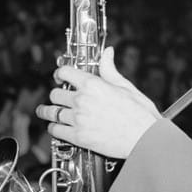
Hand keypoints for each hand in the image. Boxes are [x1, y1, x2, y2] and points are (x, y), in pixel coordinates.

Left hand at [37, 46, 160, 159]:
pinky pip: (56, 131)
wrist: (145, 139)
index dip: (60, 73)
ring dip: (48, 112)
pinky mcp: (78, 137)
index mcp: (93, 85)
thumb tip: (107, 53)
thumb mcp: (126, 86)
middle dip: (56, 95)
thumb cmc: (140, 114)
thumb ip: (109, 70)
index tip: (60, 77)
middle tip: (58, 98)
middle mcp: (82, 100)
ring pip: (51, 112)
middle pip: (55, 94)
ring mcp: (78, 119)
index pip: (65, 72)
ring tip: (46, 112)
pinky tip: (56, 127)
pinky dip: (54, 128)